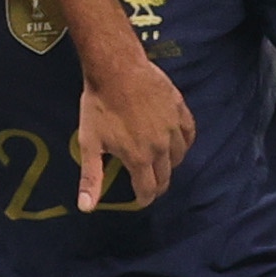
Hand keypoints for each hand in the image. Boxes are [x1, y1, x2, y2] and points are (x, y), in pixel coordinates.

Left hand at [76, 55, 192, 209]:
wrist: (116, 69)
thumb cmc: (99, 106)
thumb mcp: (89, 144)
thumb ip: (91, 177)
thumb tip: (86, 207)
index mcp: (139, 158)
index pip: (149, 189)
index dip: (145, 198)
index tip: (141, 200)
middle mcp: (161, 146)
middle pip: (166, 176)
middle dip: (157, 184)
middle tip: (150, 184)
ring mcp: (173, 127)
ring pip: (180, 155)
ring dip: (171, 164)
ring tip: (161, 164)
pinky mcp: (179, 109)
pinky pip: (189, 132)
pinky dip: (185, 142)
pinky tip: (178, 142)